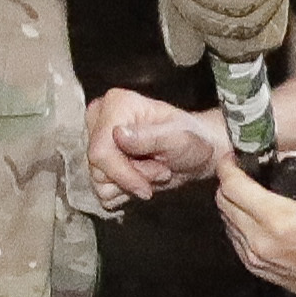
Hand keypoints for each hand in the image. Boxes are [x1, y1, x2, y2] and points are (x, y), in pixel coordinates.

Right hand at [86, 87, 227, 212]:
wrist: (197, 155)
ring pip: (99, 182)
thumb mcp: (178, 138)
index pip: (100, 151)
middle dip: (133, 177)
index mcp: (116, 104)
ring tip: (155, 171)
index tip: (154, 178)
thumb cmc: (192, 140)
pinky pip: (103, 192)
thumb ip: (149, 137)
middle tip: (161, 170)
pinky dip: (126, 190)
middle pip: (98, 168)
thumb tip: (118, 134)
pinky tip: (143, 178)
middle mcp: (100, 120)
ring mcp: (99, 142)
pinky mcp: (102, 163)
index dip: (124, 172)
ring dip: (131, 184)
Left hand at [210, 138, 295, 296]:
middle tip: (242, 173)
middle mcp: (260, 238)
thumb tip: (277, 157)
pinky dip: (239, 222)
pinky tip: (256, 217)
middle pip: (222, 201)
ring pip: (225, 219)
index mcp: (278, 218)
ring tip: (250, 195)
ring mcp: (254, 255)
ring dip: (233, 203)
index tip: (232, 158)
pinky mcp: (253, 266)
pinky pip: (234, 237)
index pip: (233, 186)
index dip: (228, 166)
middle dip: (228, 182)